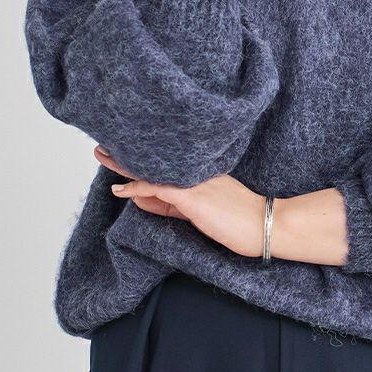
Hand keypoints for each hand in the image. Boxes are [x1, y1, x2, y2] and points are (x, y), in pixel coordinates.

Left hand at [94, 145, 350, 266]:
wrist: (267, 226)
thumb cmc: (244, 223)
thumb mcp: (203, 214)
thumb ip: (173, 207)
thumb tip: (144, 201)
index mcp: (202, 176)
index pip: (166, 169)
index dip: (143, 162)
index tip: (124, 155)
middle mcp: (196, 174)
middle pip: (156, 162)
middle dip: (128, 155)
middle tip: (104, 145)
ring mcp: (194, 183)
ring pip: (153, 170)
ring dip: (125, 165)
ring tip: (103, 155)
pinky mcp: (192, 197)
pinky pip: (157, 188)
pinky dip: (137, 188)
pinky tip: (121, 188)